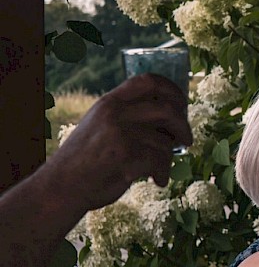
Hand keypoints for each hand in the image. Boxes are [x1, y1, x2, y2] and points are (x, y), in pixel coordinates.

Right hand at [49, 73, 191, 208]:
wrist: (63, 186)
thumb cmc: (85, 159)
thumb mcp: (99, 124)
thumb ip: (125, 114)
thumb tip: (168, 113)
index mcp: (110, 102)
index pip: (148, 80)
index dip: (172, 89)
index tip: (182, 103)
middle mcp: (115, 113)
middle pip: (167, 109)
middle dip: (183, 125)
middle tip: (186, 139)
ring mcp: (121, 133)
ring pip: (165, 140)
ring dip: (168, 157)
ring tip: (159, 168)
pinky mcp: (126, 155)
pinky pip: (160, 160)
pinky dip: (163, 173)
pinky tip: (157, 180)